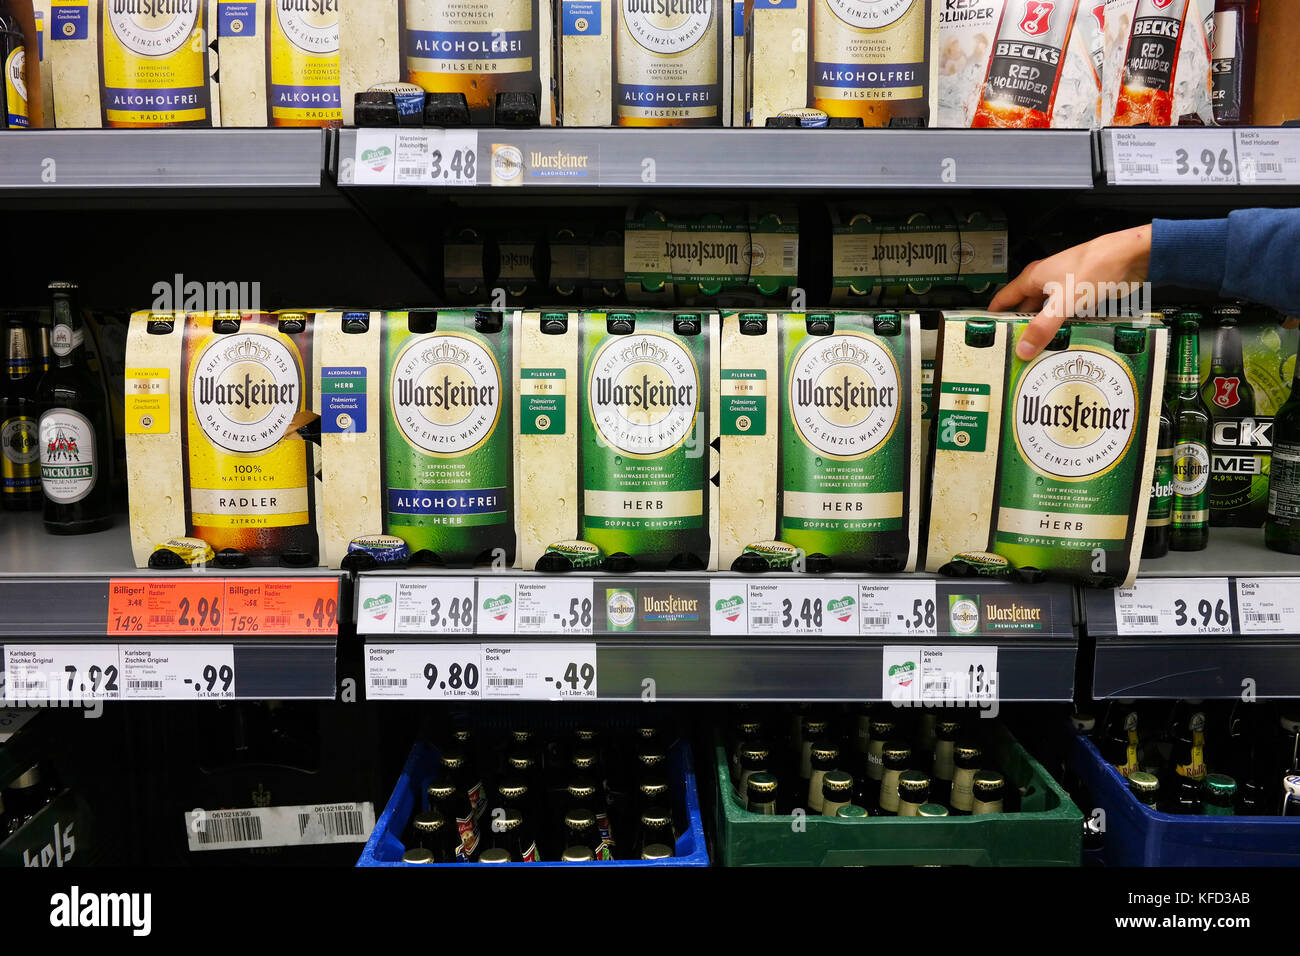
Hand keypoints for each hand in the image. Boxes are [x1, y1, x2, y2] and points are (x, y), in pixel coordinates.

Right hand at [988, 225, 1152, 358]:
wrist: (1131, 256)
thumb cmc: (1097, 264)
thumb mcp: (1064, 301)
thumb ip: (1043, 327)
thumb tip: (1024, 347)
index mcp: (1034, 277)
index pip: (1003, 299)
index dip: (993, 316)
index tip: (987, 334)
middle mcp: (1046, 281)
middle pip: (1024, 310)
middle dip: (1020, 328)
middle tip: (1016, 349)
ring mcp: (1064, 288)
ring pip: (1046, 314)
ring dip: (1044, 330)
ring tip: (1040, 349)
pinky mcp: (1082, 295)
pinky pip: (1065, 316)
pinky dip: (1063, 327)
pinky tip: (1065, 339)